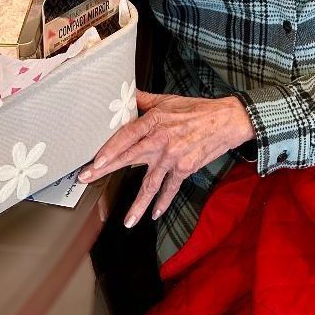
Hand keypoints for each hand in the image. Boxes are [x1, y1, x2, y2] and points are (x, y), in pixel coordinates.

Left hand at [78, 90, 253, 227]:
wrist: (227, 120)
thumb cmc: (197, 109)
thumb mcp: (169, 99)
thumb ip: (145, 99)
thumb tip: (127, 93)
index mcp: (155, 121)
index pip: (126, 136)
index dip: (109, 150)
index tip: (94, 162)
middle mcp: (161, 140)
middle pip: (129, 157)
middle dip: (106, 169)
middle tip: (87, 179)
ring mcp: (173, 157)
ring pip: (150, 183)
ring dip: (138, 203)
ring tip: (127, 220)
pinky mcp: (185, 168)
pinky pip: (170, 189)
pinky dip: (163, 202)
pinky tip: (154, 214)